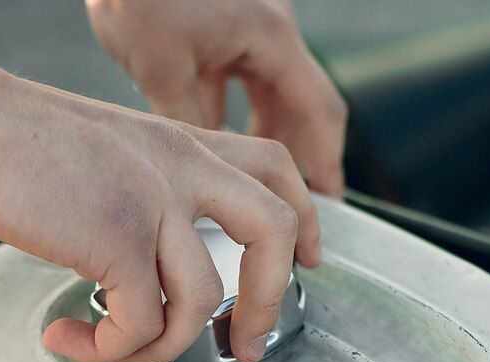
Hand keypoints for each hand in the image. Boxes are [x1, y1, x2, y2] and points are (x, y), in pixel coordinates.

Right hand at [0, 71, 320, 361]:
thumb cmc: (17, 140)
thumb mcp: (109, 152)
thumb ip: (145, 191)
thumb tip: (147, 265)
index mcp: (183, 143)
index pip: (275, 169)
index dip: (307, 220)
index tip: (308, 261)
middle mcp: (181, 167)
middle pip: (273, 231)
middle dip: (270, 301)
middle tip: (246, 344)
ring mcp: (154, 202)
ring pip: (202, 301)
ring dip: (161, 347)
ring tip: (112, 348)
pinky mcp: (117, 240)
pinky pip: (139, 324)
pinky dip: (108, 349)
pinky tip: (69, 337)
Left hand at [86, 0, 347, 195]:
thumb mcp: (160, 67)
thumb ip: (191, 124)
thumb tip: (208, 173)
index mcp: (270, 36)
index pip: (317, 109)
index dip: (327, 161)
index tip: (328, 204)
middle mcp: (268, 30)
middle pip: (302, 103)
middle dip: (302, 155)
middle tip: (297, 205)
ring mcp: (244, 28)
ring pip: (271, 94)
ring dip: (269, 138)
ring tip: (260, 186)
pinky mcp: (218, 30)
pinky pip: (240, 81)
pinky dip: (236, 116)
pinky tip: (218, 149)